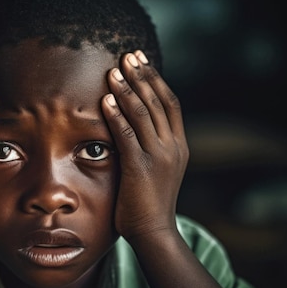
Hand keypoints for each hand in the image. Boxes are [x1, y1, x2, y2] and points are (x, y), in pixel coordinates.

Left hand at [101, 51, 188, 240]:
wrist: (154, 232)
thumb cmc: (150, 204)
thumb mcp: (159, 171)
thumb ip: (152, 148)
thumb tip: (136, 129)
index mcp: (179, 146)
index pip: (170, 104)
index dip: (156, 80)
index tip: (142, 62)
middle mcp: (172, 147)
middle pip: (158, 102)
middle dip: (142, 76)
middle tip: (128, 56)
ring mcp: (158, 157)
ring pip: (143, 114)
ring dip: (127, 89)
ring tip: (114, 70)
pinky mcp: (140, 167)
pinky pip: (127, 134)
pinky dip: (117, 115)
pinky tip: (107, 99)